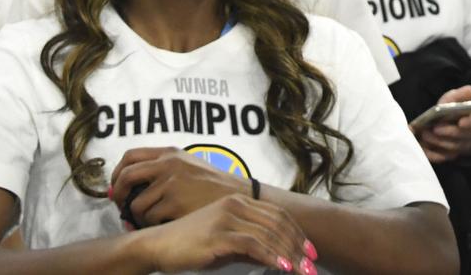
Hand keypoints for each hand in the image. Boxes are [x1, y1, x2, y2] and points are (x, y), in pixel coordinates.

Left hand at [110, 146, 246, 228]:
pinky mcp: (176, 202)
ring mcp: (171, 183)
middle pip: (126, 176)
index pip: (130, 156)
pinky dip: (151, 224)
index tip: (118, 186)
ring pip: (136, 204)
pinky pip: (150, 217)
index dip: (118, 172)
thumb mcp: (187, 165)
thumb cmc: (211, 185)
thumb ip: (162, 168)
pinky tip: (161, 224)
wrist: (236, 196)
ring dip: (138, 216)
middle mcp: (168, 164)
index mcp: (169, 153)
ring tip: (148, 220)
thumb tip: (130, 183)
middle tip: (122, 206)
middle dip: (119, 195)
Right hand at [130, 195, 313, 274]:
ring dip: (290, 254)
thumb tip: (275, 256)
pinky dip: (271, 256)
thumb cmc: (190, 245)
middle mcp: (235, 205)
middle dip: (299, 245)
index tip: (310, 252)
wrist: (158, 245)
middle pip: (278, 223)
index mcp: (238, 202)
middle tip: (312, 265)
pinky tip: (282, 267)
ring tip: (303, 270)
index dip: (298, 233)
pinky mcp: (219, 234)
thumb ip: (248, 244)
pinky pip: (253, 244)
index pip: (277, 215)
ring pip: (269, 234)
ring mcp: (227, 217)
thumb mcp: (224, 242)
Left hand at [415, 84, 470, 163]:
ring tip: (425, 134)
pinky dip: (433, 155)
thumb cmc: (453, 111)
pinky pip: (443, 158)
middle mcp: (469, 134)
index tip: (461, 122)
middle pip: (461, 136)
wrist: (454, 127)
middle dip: (448, 132)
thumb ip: (460, 95)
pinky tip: (423, 148)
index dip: (469, 122)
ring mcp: (460, 146)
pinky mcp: (450, 155)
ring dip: (438, 142)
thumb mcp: (455, 99)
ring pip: (452, 148)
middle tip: (435, 127)